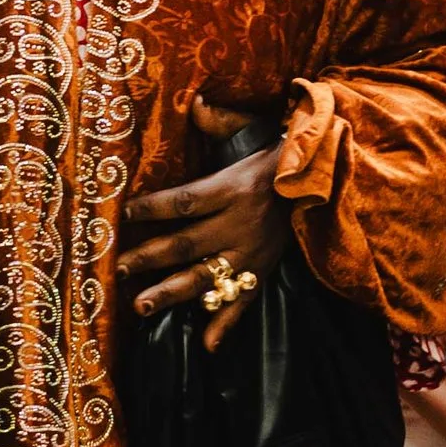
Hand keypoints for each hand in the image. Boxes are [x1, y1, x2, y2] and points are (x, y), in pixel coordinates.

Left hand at [117, 94, 290, 346]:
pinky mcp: (265, 271)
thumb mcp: (252, 131)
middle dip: (150, 257)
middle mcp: (240, 223)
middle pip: (187, 243)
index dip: (152, 208)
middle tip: (119, 269)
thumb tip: (195, 101)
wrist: (326, 180)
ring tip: (141, 306)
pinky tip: (207, 345)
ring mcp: (253, 253)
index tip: (123, 214)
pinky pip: (244, 301)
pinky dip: (227, 324)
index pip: (184, 201)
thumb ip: (220, 119)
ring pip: (207, 277)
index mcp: (233, 188)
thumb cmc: (277, 155)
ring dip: (173, 293)